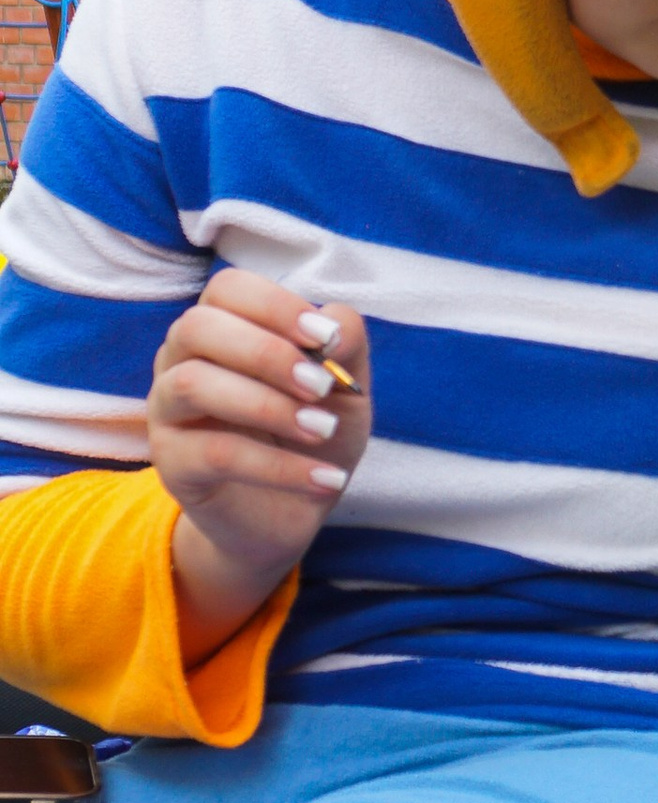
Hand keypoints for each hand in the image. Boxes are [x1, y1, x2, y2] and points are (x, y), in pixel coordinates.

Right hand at [149, 270, 371, 655]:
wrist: (290, 513)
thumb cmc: (312, 435)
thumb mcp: (345, 391)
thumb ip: (345, 348)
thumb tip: (333, 323)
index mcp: (222, 331)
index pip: (227, 289)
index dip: (275, 306)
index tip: (325, 338)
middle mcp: (182, 362)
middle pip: (197, 327)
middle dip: (266, 352)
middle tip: (320, 387)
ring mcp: (168, 413)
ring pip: (192, 384)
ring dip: (267, 404)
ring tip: (322, 428)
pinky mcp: (173, 465)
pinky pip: (214, 454)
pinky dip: (277, 465)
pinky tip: (325, 479)